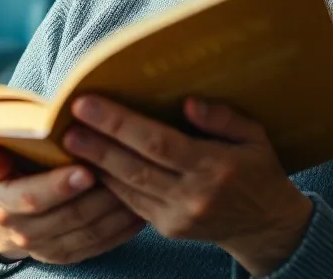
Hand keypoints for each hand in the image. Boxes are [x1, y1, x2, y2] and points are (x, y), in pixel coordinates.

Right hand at [0, 143, 144, 264]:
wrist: (4, 218)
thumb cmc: (7, 175)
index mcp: (3, 202)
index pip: (32, 198)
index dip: (59, 186)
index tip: (86, 170)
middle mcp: (23, 231)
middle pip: (69, 215)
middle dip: (100, 195)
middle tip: (127, 171)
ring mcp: (47, 248)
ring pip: (90, 231)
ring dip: (117, 210)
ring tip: (139, 185)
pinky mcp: (68, 256)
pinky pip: (101, 244)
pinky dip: (123, 227)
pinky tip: (140, 207)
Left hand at [63, 96, 312, 276]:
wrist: (266, 225)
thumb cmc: (258, 170)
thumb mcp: (254, 136)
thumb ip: (223, 118)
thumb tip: (188, 103)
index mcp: (214, 166)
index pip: (158, 142)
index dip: (119, 124)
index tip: (88, 104)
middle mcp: (192, 195)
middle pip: (135, 167)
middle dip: (97, 145)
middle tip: (66, 125)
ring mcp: (178, 216)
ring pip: (128, 188)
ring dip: (96, 165)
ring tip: (70, 141)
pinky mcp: (168, 229)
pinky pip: (131, 204)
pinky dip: (109, 184)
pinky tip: (90, 165)